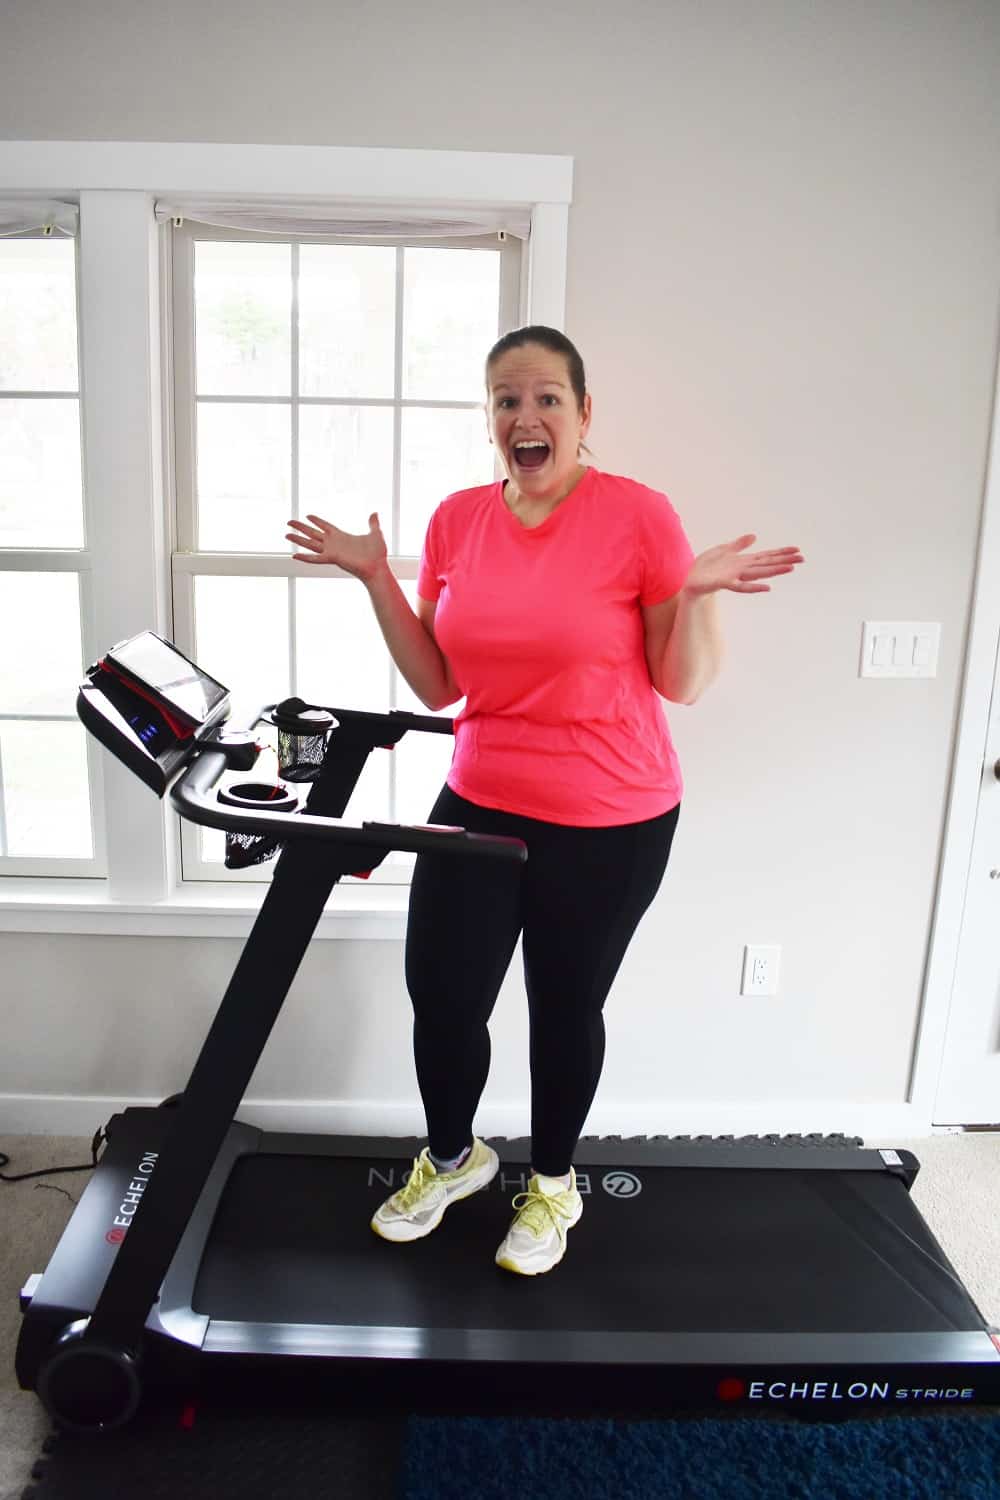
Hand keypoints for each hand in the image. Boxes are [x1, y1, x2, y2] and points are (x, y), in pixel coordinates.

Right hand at [286, 512, 387, 584]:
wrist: (378, 567)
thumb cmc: (377, 554)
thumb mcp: (375, 533)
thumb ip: (372, 523)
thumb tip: (374, 513)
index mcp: (341, 536)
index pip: (325, 526)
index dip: (317, 521)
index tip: (307, 515)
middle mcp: (334, 543)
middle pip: (313, 533)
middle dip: (301, 527)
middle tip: (289, 522)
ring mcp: (331, 551)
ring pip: (310, 544)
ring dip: (298, 539)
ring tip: (286, 534)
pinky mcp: (332, 558)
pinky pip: (315, 558)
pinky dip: (305, 557)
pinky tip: (294, 555)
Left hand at [684, 534, 803, 595]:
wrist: (691, 581)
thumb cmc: (706, 568)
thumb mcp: (722, 550)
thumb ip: (739, 545)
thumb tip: (754, 536)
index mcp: (743, 561)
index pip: (766, 556)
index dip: (781, 552)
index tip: (797, 550)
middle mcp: (743, 569)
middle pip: (767, 564)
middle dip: (784, 560)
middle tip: (802, 559)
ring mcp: (736, 577)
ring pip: (759, 574)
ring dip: (775, 571)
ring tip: (790, 568)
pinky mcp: (725, 583)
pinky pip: (742, 586)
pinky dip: (755, 587)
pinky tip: (767, 587)